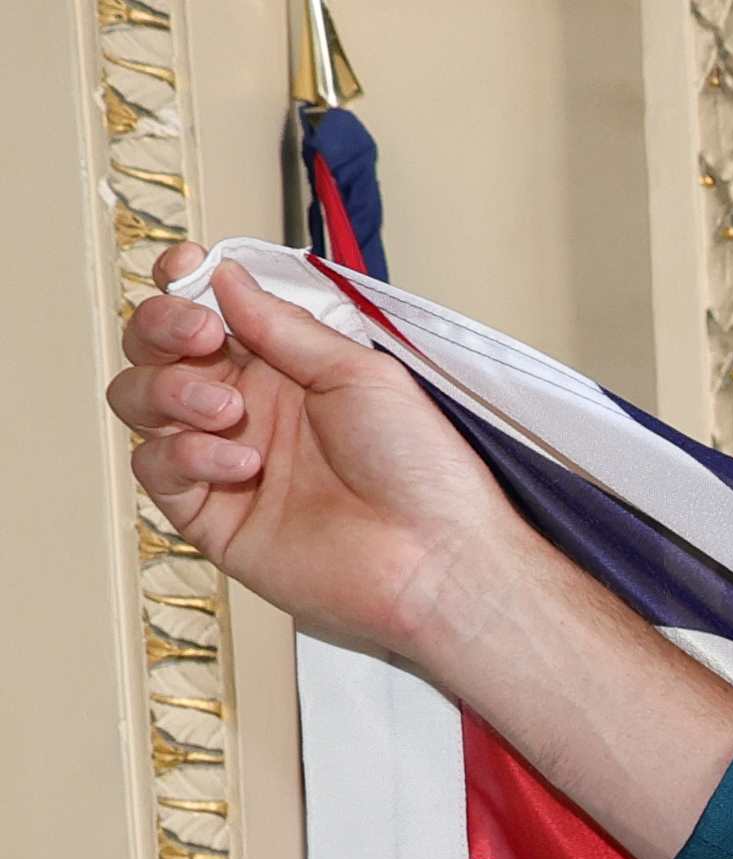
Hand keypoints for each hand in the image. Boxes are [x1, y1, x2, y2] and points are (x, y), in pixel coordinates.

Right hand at [108, 246, 522, 666]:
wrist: (436, 558)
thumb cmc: (422, 468)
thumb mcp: (360, 374)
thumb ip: (285, 327)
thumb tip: (224, 276)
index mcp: (280, 368)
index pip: (203, 313)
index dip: (181, 285)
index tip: (186, 271)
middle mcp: (244, 408)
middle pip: (155, 350)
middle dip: (163, 328)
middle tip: (203, 337)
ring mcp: (220, 460)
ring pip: (140, 401)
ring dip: (170, 390)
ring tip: (231, 411)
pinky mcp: (210, 515)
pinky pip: (157, 468)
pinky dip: (187, 455)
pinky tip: (244, 465)